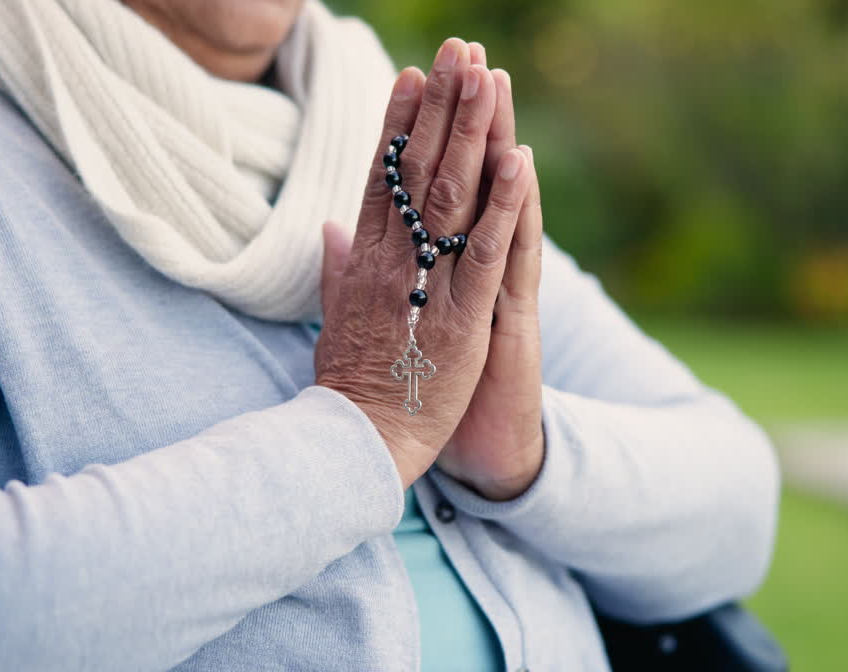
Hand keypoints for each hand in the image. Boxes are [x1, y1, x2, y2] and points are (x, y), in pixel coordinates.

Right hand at [315, 39, 534, 488]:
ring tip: (484, 77)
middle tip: (459, 49)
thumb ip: (336, 269)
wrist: (356, 446)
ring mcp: (426, 286)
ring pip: (450, 197)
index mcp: (366, 262)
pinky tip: (519, 161)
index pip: (383, 178)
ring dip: (470, 132)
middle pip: (418, 170)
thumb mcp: (334, 320)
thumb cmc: (349, 386)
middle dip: (441, 106)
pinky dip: (503, 206)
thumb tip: (328, 228)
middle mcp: (393, 262)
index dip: (400, 124)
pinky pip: (483, 253)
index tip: (414, 76)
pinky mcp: (461, 319)